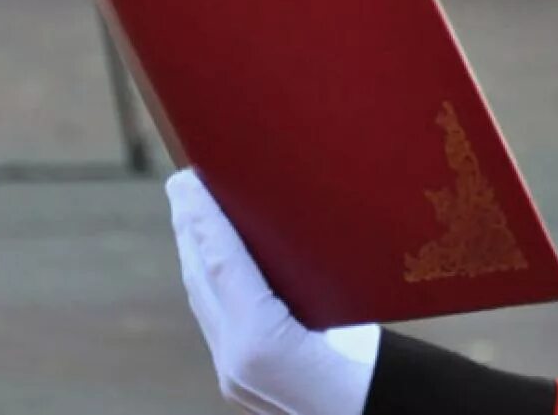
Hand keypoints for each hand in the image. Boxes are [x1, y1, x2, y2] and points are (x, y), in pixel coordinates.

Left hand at [167, 169, 377, 414]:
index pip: (223, 264)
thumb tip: (285, 216)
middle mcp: (239, 362)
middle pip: (202, 278)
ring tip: (191, 208)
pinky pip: (214, 317)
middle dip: (189, 226)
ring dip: (194, 250)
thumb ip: (314, 273)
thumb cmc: (374, 373)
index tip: (188, 180)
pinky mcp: (240, 378)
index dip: (203, 217)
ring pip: (202, 297)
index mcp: (264, 345)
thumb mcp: (353, 312)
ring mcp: (235, 374)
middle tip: (182, 181)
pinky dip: (207, 279)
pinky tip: (211, 257)